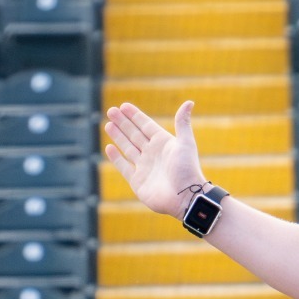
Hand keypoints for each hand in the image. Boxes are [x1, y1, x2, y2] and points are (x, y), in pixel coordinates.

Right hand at [103, 101, 207, 218]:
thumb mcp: (185, 143)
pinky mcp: (137, 181)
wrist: (185, 197)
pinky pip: (124, 167)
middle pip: (134, 134)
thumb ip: (183, 123)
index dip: (135, 116)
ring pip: (127, 148)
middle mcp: (153, 154)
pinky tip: (109, 147)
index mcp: (163, 143)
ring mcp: (144, 167)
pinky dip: (116, 158)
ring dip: (118, 136)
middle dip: (123, 123)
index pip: (146, 125)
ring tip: (108, 124)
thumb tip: (189, 102)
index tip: (124, 106)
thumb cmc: (187, 169)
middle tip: (111, 110)